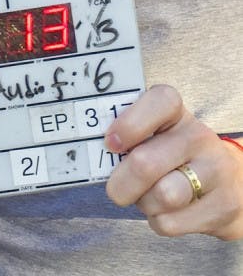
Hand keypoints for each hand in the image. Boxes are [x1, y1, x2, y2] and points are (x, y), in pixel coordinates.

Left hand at [105, 84, 242, 239]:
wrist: (229, 185)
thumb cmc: (174, 157)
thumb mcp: (155, 136)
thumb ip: (129, 137)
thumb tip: (94, 151)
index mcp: (177, 113)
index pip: (160, 101)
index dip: (130, 123)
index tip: (111, 143)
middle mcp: (198, 136)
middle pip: (146, 163)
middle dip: (121, 183)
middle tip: (117, 187)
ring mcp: (215, 170)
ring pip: (162, 196)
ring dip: (144, 204)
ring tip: (149, 197)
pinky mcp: (223, 206)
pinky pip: (171, 223)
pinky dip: (159, 222)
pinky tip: (168, 211)